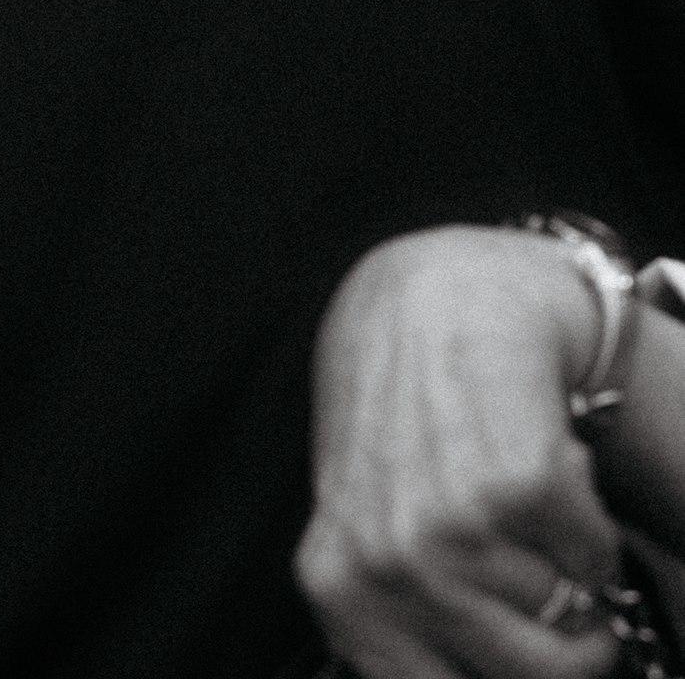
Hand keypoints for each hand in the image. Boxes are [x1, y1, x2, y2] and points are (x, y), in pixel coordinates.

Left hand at [296, 226, 621, 678]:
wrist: (433, 295)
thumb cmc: (399, 406)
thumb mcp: (363, 517)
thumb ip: (399, 612)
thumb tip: (473, 671)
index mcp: (341, 592)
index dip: (502, 677)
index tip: (526, 654)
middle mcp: (390, 568)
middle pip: (525, 677)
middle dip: (564, 648)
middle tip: (567, 602)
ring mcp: (453, 526)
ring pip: (566, 621)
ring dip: (566, 570)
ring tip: (522, 500)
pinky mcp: (519, 485)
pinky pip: (595, 556)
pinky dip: (589, 520)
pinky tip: (543, 459)